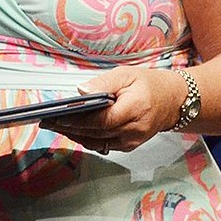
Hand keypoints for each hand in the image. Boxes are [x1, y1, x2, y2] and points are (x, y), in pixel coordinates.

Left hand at [40, 68, 184, 152]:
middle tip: (47, 121)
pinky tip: (72, 130)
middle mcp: (133, 130)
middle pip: (94, 133)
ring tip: (54, 125)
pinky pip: (102, 145)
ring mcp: (131, 141)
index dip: (76, 120)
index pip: (100, 119)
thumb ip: (103, 84)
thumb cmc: (150, 85)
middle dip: (68, 127)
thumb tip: (81, 91)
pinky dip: (85, 138)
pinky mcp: (128, 146)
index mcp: (135, 109)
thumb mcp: (126, 74)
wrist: (173, 102)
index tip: (56, 115)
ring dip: (73, 135)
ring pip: (96, 142)